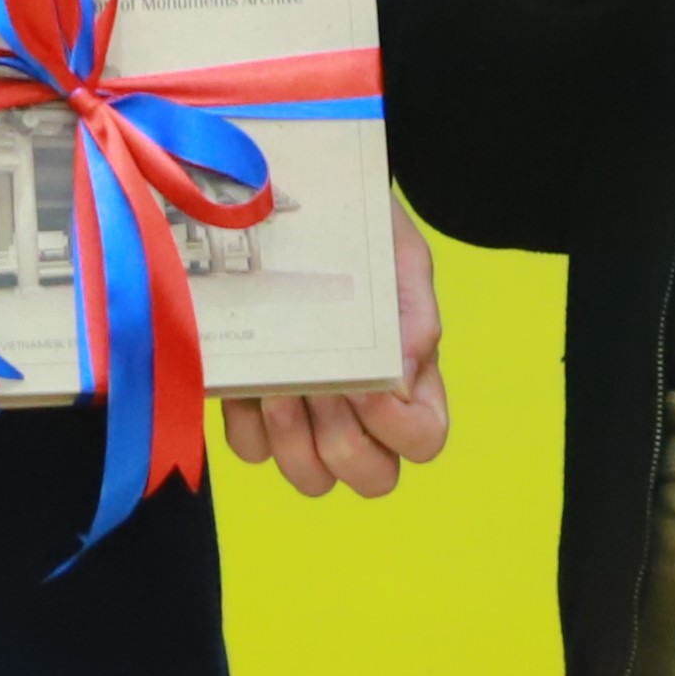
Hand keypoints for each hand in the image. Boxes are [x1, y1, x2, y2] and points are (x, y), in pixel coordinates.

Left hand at [219, 195, 451, 496]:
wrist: (295, 197)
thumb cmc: (358, 230)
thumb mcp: (396, 254)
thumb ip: (413, 308)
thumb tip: (407, 370)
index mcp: (410, 378)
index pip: (425, 441)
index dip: (400, 430)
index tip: (367, 385)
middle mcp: (363, 410)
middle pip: (371, 478)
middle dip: (345, 442)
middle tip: (321, 386)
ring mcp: (308, 415)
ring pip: (311, 478)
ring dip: (294, 440)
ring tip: (280, 386)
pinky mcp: (254, 406)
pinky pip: (252, 450)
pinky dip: (249, 425)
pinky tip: (249, 380)